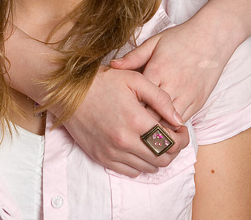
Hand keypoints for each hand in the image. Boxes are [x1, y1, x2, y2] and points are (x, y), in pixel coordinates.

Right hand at [62, 66, 189, 176]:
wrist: (68, 91)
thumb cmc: (103, 81)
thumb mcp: (135, 79)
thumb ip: (160, 99)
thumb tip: (178, 119)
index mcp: (135, 120)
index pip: (170, 143)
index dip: (182, 138)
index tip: (180, 129)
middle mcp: (124, 141)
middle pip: (162, 159)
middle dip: (173, 149)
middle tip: (172, 135)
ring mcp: (112, 152)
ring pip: (147, 168)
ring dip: (157, 157)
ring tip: (155, 139)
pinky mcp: (102, 157)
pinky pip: (129, 172)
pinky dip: (140, 163)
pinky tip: (139, 146)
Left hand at [110, 16, 230, 122]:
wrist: (212, 37)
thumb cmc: (181, 38)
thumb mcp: (155, 42)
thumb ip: (134, 56)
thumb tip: (112, 66)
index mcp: (157, 70)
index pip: (138, 99)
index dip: (127, 108)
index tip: (119, 112)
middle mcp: (172, 85)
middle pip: (152, 115)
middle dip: (140, 123)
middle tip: (128, 127)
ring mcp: (187, 95)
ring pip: (168, 123)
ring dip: (157, 127)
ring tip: (144, 130)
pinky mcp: (199, 102)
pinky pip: (183, 121)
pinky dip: (172, 125)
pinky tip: (163, 124)